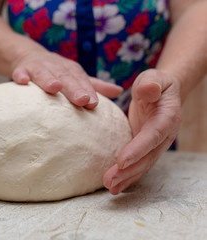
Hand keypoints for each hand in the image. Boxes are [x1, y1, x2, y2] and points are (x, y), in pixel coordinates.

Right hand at [11, 50, 122, 108]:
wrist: (27, 55)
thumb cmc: (55, 71)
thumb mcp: (74, 75)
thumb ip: (94, 85)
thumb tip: (119, 91)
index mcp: (70, 70)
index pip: (81, 80)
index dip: (88, 90)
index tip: (93, 104)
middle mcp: (55, 67)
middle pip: (65, 77)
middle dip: (73, 88)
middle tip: (82, 100)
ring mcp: (37, 67)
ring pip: (43, 73)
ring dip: (48, 79)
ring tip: (54, 88)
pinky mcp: (20, 69)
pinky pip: (19, 72)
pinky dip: (20, 76)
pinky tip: (21, 82)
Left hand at [103, 69, 182, 194]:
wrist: (161, 92)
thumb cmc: (154, 83)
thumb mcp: (153, 77)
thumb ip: (150, 83)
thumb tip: (147, 90)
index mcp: (167, 118)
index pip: (152, 136)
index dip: (138, 149)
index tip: (121, 161)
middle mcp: (164, 135)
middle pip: (147, 157)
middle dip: (128, 171)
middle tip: (109, 180)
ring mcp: (155, 145)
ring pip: (142, 165)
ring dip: (126, 178)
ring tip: (109, 187)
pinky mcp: (145, 149)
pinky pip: (138, 165)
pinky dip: (127, 177)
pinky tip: (114, 187)